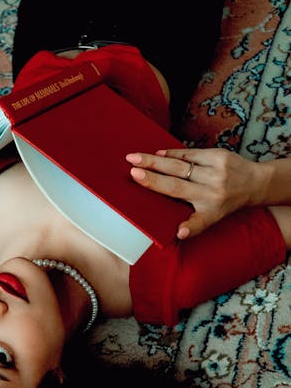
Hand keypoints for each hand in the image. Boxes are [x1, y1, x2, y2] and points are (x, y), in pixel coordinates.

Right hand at [125, 147, 266, 238]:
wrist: (255, 182)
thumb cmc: (226, 202)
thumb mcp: (213, 218)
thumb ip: (195, 224)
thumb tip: (178, 234)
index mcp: (211, 211)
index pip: (192, 216)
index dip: (186, 225)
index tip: (176, 230)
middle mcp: (213, 192)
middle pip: (176, 184)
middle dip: (152, 176)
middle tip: (132, 169)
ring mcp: (216, 172)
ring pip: (180, 166)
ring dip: (155, 161)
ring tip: (135, 157)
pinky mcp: (218, 155)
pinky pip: (190, 154)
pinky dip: (172, 154)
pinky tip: (157, 154)